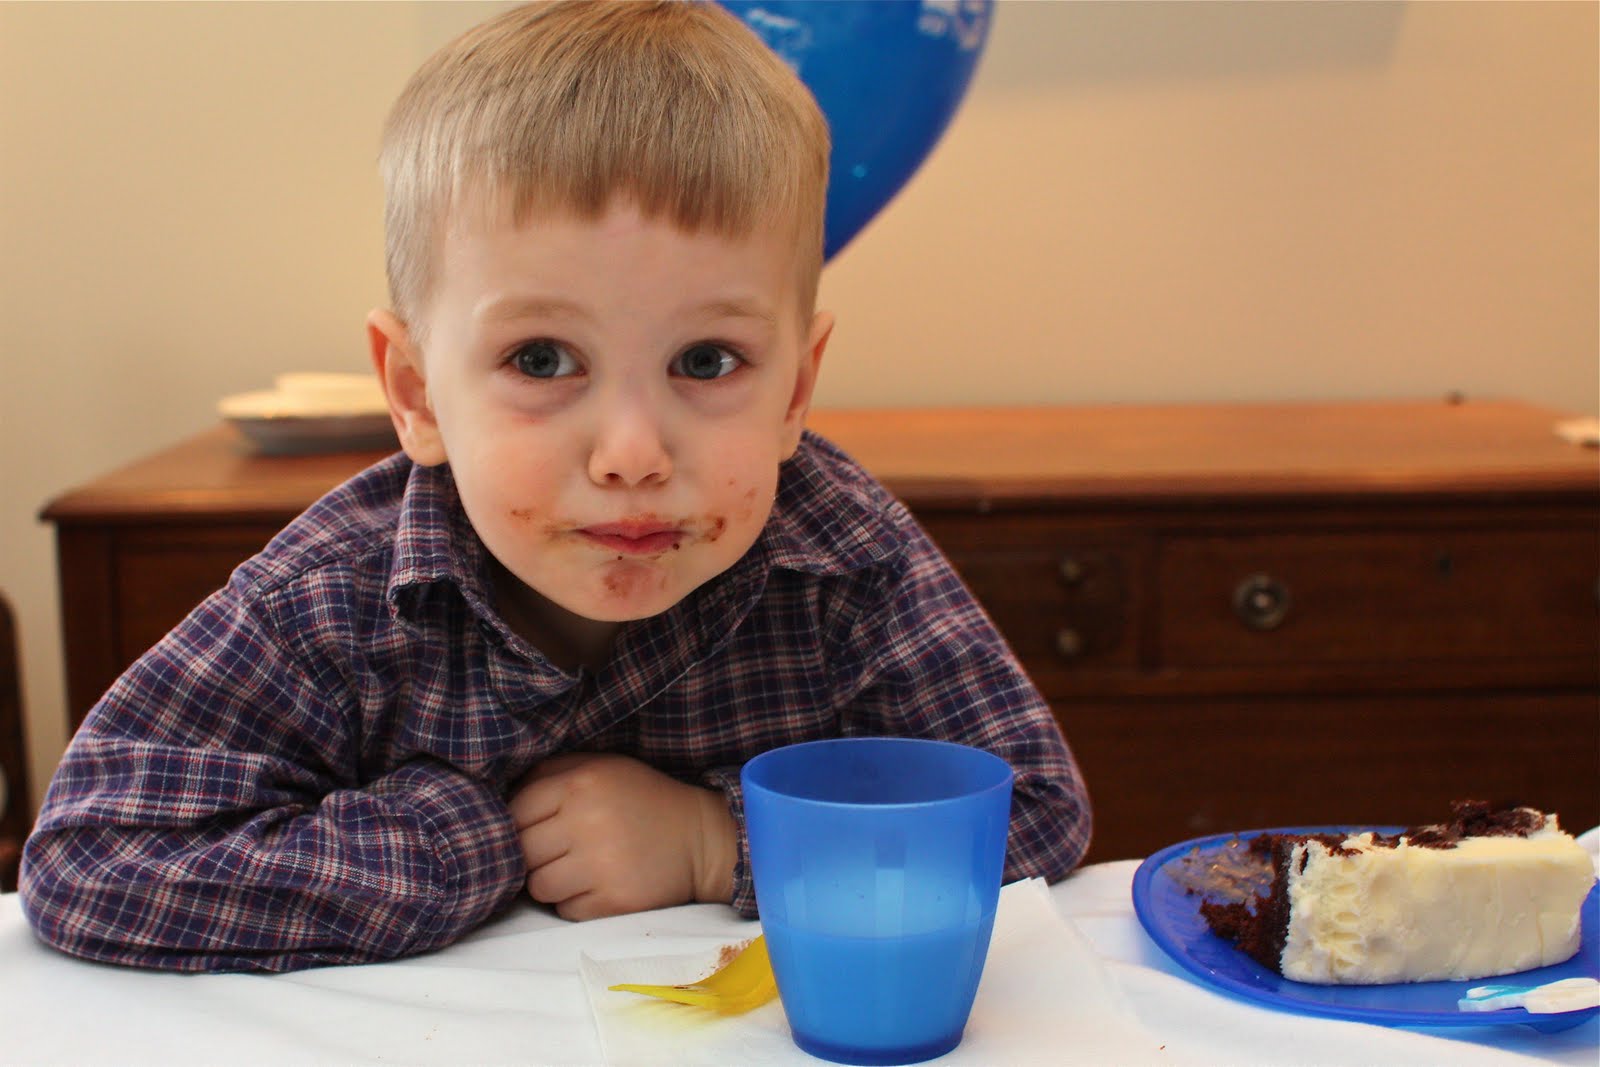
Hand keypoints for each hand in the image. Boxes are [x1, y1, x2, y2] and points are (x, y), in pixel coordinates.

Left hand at [508, 752, 735, 920]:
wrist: (699, 839)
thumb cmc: (641, 800)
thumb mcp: (602, 767)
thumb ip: (552, 773)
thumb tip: (500, 799)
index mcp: (581, 783)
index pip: (515, 811)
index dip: (517, 824)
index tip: (534, 829)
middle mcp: (587, 821)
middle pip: (523, 851)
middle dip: (533, 855)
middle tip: (555, 852)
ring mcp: (601, 865)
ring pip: (539, 887)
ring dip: (551, 882)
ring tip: (576, 870)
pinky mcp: (614, 901)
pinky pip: (566, 911)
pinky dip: (575, 902)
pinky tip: (597, 886)